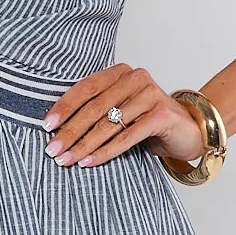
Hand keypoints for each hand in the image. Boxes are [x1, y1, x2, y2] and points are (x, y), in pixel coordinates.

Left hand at [41, 64, 206, 167]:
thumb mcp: (121, 110)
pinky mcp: (161, 114)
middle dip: (70, 131)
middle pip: (94, 107)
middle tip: (52, 149)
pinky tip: (90, 162)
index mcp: (121, 72)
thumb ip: (97, 110)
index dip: (64, 107)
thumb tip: (56, 129)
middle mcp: (136, 78)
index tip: (47, 126)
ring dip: (84, 145)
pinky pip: (127, 136)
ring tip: (67, 160)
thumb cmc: (148, 122)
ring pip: (108, 123)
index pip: (86, 87)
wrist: (189, 131)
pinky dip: (106, 151)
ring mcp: (150, 94)